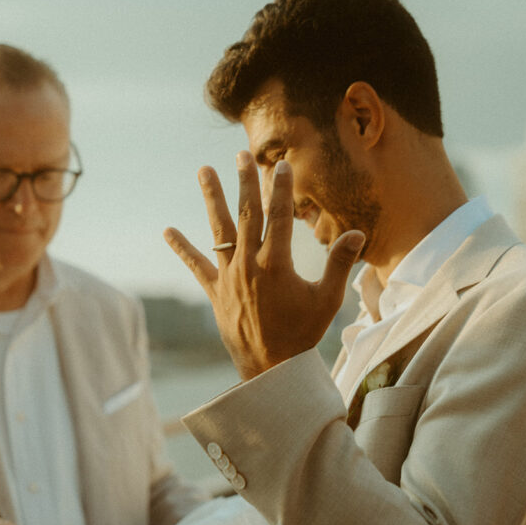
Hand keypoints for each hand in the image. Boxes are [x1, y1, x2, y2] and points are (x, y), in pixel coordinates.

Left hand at [164, 152, 363, 379]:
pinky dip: (183, 248)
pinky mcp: (216, 292)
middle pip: (247, 215)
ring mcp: (229, 278)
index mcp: (276, 264)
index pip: (279, 217)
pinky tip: (168, 230)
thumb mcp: (326, 299)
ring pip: (219, 230)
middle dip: (245, 182)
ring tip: (203, 170)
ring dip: (212, 199)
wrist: (271, 369)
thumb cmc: (303, 334)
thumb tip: (357, 233)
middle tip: (240, 155)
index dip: (281, 189)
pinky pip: (197, 265)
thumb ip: (339, 263)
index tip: (281, 165)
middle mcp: (249, 265)